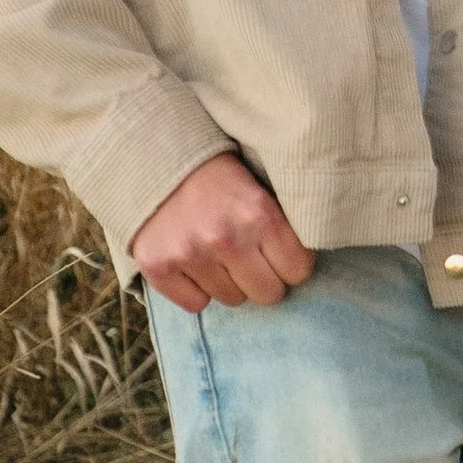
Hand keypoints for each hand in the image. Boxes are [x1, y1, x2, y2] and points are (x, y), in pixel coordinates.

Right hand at [132, 153, 316, 312]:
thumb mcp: (261, 188)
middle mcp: (226, 238)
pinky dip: (195, 288)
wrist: (159, 158)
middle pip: (268, 294)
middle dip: (262, 277)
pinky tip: (191, 260)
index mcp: (260, 215)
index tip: (278, 251)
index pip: (298, 271)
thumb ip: (282, 224)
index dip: (290, 262)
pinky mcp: (158, 266)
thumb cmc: (220, 177)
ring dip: (228, 281)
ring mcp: (189, 254)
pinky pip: (196, 304)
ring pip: (232, 300)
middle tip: (248, 255)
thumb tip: (304, 266)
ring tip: (215, 250)